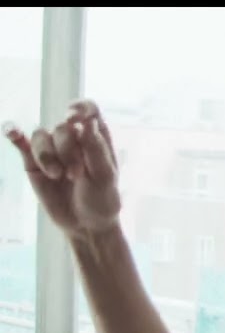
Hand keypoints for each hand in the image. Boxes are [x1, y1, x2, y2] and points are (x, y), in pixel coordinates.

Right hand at [3, 99, 121, 239]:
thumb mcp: (105, 176)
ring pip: (41, 136)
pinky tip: (12, 131)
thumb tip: (86, 122)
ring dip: (48, 156)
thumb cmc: (102, 199)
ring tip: (58, 176)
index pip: (88, 109)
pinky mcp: (33, 161)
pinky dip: (14, 133)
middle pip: (63, 127)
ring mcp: (52, 148)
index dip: (80, 108)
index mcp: (96, 136)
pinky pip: (21, 142)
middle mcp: (73, 137)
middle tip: (76, 174)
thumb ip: (95, 149)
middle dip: (68, 151)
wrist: (85, 224)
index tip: (74, 119)